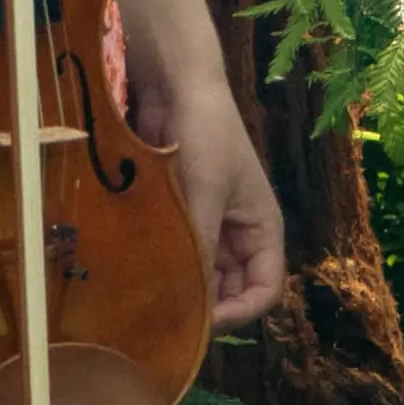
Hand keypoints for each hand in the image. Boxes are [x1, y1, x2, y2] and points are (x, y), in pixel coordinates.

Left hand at [130, 52, 292, 329]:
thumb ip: (199, 248)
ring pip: (200, 273)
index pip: (264, 290)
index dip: (239, 313)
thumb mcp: (206, 193)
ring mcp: (208, 223)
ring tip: (149, 297)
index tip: (201, 320)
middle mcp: (238, 232)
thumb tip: (187, 303)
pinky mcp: (179, 212)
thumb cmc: (205, 134)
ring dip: (181, 285)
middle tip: (167, 317)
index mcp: (261, 228)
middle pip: (231, 289)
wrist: (177, 84)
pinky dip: (163, 265)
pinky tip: (138, 272)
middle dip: (206, 305)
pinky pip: (176, 252)